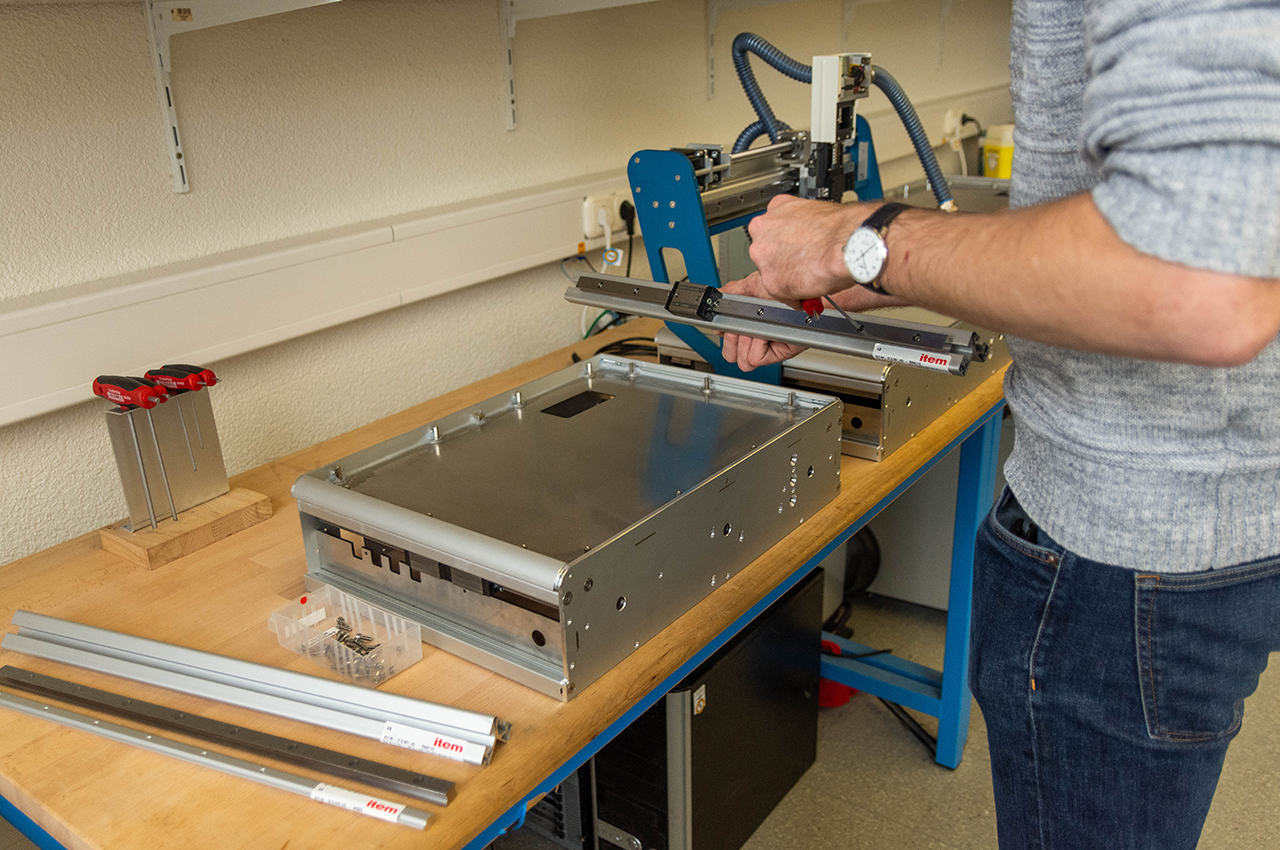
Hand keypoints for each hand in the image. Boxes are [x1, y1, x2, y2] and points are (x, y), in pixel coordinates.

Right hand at [719, 272, 807, 370]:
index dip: (725, 334)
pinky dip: (758, 345)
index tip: (723, 330)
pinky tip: (766, 335)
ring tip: (759, 328)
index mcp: (751, 320)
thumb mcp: (754, 284)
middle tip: (743, 330)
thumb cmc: (790, 287)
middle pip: (733, 352)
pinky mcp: (782, 352)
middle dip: (734, 340)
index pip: (728, 336)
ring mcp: (771, 345)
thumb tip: (718, 298)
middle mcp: (760, 335)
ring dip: (747, 341)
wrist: (812, 293)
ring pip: (744, 357)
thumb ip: (733, 290)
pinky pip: (758, 357)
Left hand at [746, 195, 871, 301]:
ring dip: (788, 278)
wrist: (849, 242)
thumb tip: (809, 237)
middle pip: (767, 252)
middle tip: (804, 265)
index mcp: (776, 208)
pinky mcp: (772, 282)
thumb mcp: (816, 212)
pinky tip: (811, 290)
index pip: (771, 230)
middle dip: (784, 261)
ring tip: (810, 278)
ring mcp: (764, 257)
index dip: (787, 244)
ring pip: (771, 273)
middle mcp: (762, 231)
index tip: (795, 250)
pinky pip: (781, 294)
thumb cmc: (842, 227)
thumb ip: (804, 224)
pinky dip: (795, 296)